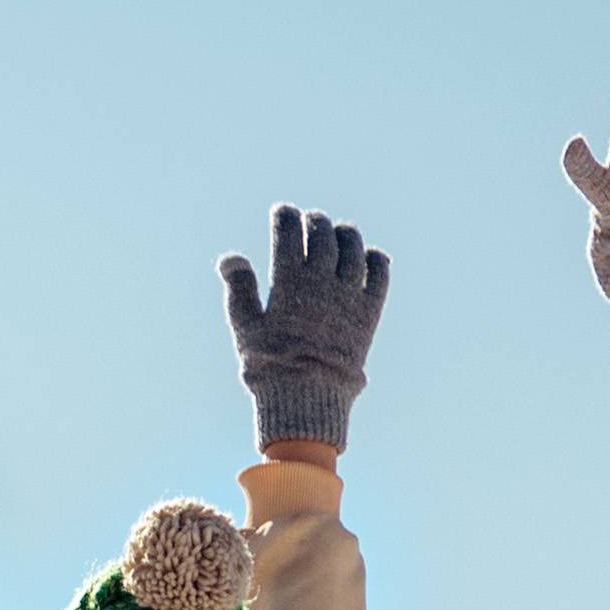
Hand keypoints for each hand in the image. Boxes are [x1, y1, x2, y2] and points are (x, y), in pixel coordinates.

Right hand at [220, 205, 387, 450]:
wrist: (308, 398)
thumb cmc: (270, 365)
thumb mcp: (245, 328)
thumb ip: (239, 289)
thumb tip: (230, 257)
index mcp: (289, 282)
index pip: (289, 234)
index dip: (285, 217)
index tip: (282, 211)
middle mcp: (322, 281)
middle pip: (323, 235)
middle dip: (316, 222)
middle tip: (311, 220)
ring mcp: (349, 295)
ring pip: (353, 248)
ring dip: (346, 234)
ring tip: (340, 231)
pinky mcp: (370, 311)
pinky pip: (379, 274)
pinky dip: (375, 260)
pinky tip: (368, 257)